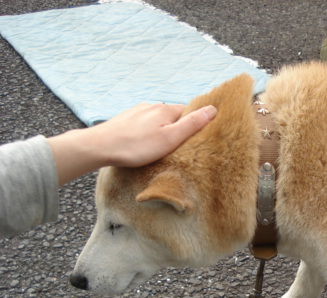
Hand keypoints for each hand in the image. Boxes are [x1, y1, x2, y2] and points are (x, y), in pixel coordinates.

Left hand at [49, 102, 216, 185]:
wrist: (100, 147)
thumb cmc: (137, 146)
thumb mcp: (171, 138)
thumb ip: (192, 124)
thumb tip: (212, 109)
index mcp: (166, 109)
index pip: (190, 112)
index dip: (196, 124)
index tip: (199, 138)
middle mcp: (152, 106)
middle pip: (174, 116)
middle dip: (179, 128)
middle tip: (180, 146)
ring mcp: (138, 112)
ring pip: (158, 120)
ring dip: (162, 131)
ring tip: (161, 148)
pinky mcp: (126, 120)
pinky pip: (144, 125)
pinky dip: (148, 133)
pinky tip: (144, 144)